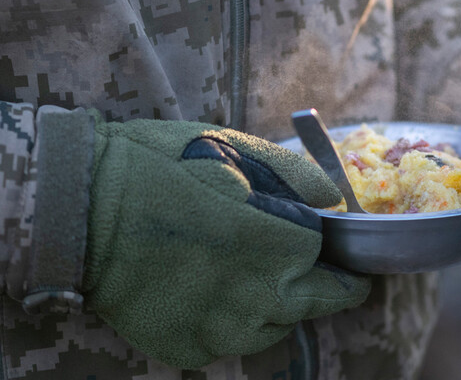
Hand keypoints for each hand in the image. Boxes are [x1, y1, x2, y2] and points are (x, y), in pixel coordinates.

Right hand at [82, 114, 370, 367]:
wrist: (83, 207)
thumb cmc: (163, 166)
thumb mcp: (237, 148)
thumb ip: (298, 176)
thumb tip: (335, 200)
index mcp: (284, 245)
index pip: (340, 261)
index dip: (340, 250)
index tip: (336, 246)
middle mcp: (263, 297)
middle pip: (320, 301)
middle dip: (323, 282)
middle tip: (300, 260)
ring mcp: (226, 330)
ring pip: (278, 325)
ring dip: (277, 301)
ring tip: (245, 268)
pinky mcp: (191, 350)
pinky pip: (232, 340)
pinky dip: (233, 318)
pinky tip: (209, 286)